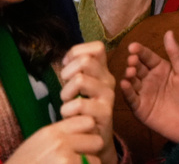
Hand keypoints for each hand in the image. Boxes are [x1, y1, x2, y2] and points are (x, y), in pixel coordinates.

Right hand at [6, 116, 105, 163]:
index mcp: (52, 131)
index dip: (88, 133)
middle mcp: (60, 142)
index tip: (82, 142)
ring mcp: (65, 158)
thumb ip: (61, 134)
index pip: (88, 122)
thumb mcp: (39, 142)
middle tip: (77, 159)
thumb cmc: (25, 163)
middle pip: (97, 140)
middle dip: (90, 152)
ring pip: (95, 159)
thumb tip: (86, 129)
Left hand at [58, 42, 116, 163]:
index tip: (68, 66)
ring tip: (68, 102)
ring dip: (66, 93)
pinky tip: (70, 116)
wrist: (94, 135)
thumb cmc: (83, 109)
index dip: (77, 52)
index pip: (97, 47)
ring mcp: (108, 95)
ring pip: (80, 80)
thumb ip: (77, 70)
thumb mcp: (80, 86)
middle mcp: (108, 79)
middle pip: (86, 60)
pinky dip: (66, 110)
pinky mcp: (104, 112)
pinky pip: (78, 104)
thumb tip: (67, 58)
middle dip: (67, 72)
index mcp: (103, 70)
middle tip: (66, 85)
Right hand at [120, 30, 178, 142]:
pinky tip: (125, 85)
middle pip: (138, 68)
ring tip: (130, 72)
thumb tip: (168, 32)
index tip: (133, 46)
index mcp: (161, 68)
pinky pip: (131, 98)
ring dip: (129, 76)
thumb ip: (175, 53)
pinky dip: (127, 92)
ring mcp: (144, 93)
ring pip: (132, 82)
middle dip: (133, 63)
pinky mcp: (140, 108)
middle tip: (132, 60)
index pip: (147, 57)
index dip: (140, 51)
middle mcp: (150, 79)